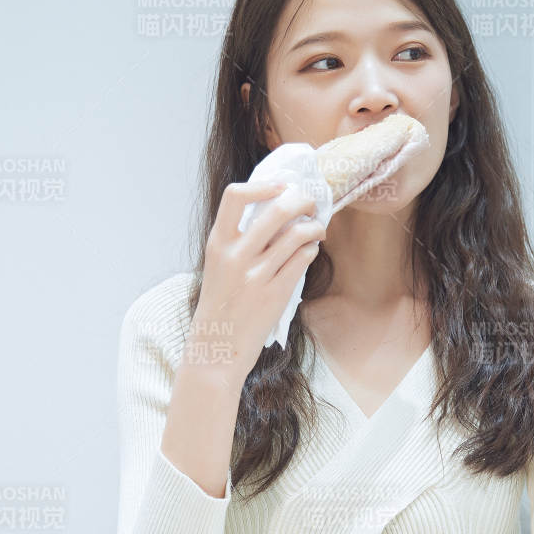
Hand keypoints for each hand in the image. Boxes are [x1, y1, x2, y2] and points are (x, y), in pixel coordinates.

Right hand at [192, 178, 323, 382]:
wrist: (216, 348)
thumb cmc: (220, 304)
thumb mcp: (218, 265)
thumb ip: (239, 239)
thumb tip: (275, 211)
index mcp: (217, 244)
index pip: (236, 196)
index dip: (263, 185)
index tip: (281, 188)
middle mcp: (235, 256)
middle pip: (277, 209)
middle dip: (302, 200)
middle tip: (310, 203)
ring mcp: (256, 275)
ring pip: (297, 234)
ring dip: (314, 226)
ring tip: (317, 228)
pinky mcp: (275, 293)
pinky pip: (302, 259)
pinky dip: (312, 248)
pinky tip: (311, 249)